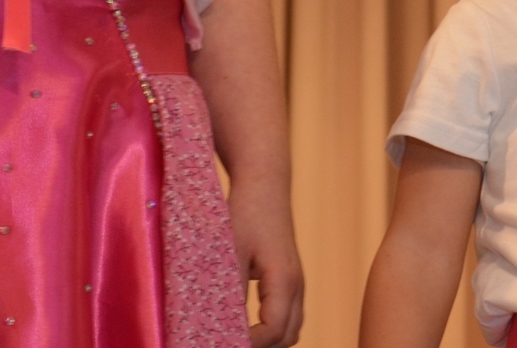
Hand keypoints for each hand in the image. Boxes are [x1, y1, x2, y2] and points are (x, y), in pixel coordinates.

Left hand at [227, 182, 303, 347]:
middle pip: (288, 336)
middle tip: (227, 341)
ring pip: (291, 327)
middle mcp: (296, 284)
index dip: (249, 343)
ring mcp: (296, 281)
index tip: (222, 341)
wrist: (264, 184)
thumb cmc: (245, 213)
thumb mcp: (231, 252)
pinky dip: (272, 327)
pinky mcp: (289, 277)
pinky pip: (288, 314)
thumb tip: (220, 324)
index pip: (274, 330)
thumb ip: (230, 290)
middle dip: (261, 346)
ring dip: (268, 339)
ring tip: (235, 336)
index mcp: (284, 279)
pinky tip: (245, 324)